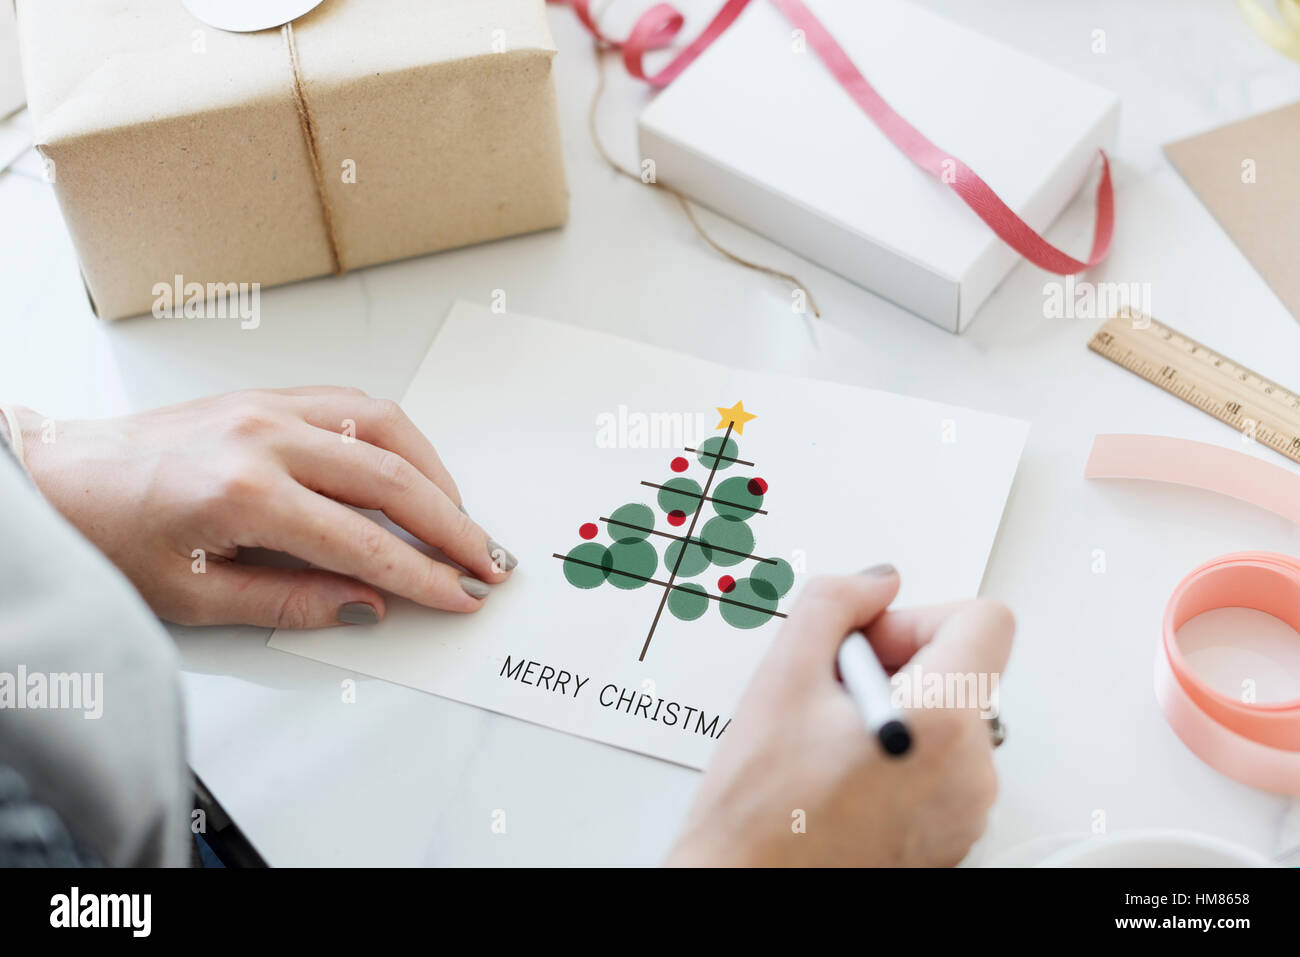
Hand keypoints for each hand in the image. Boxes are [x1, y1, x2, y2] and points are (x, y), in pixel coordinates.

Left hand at [14, 387, 515, 627]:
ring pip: (385, 428)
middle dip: (451, 525)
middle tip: (486, 561)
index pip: (362, 542)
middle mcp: (265, 438)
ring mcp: (269, 406)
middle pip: (391, 478)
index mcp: (243, 493)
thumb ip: (289, 601)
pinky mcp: (268, 394)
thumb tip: (364, 604)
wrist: (59, 476)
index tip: (459, 595)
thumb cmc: (109, 534)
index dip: (421, 575)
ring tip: (460, 518)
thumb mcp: (192, 596)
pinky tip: (413, 469)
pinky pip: (355, 405)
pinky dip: (398, 438)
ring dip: (435, 474)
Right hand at [666, 566, 1012, 866]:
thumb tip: (875, 584)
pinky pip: (943, 766)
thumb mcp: (781, 678)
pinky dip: (902, 754)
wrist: (746, 890)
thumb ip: (834, 604)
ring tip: (829, 739)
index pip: (986, 621)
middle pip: (963, 670)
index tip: (872, 640)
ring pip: (950, 718)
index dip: (920, 616)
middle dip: (898, 664)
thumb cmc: (759, 810)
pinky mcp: (951, 836)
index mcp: (940, 723)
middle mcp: (970, 771)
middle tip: (830, 693)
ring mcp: (965, 810)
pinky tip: (843, 771)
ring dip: (896, 709)